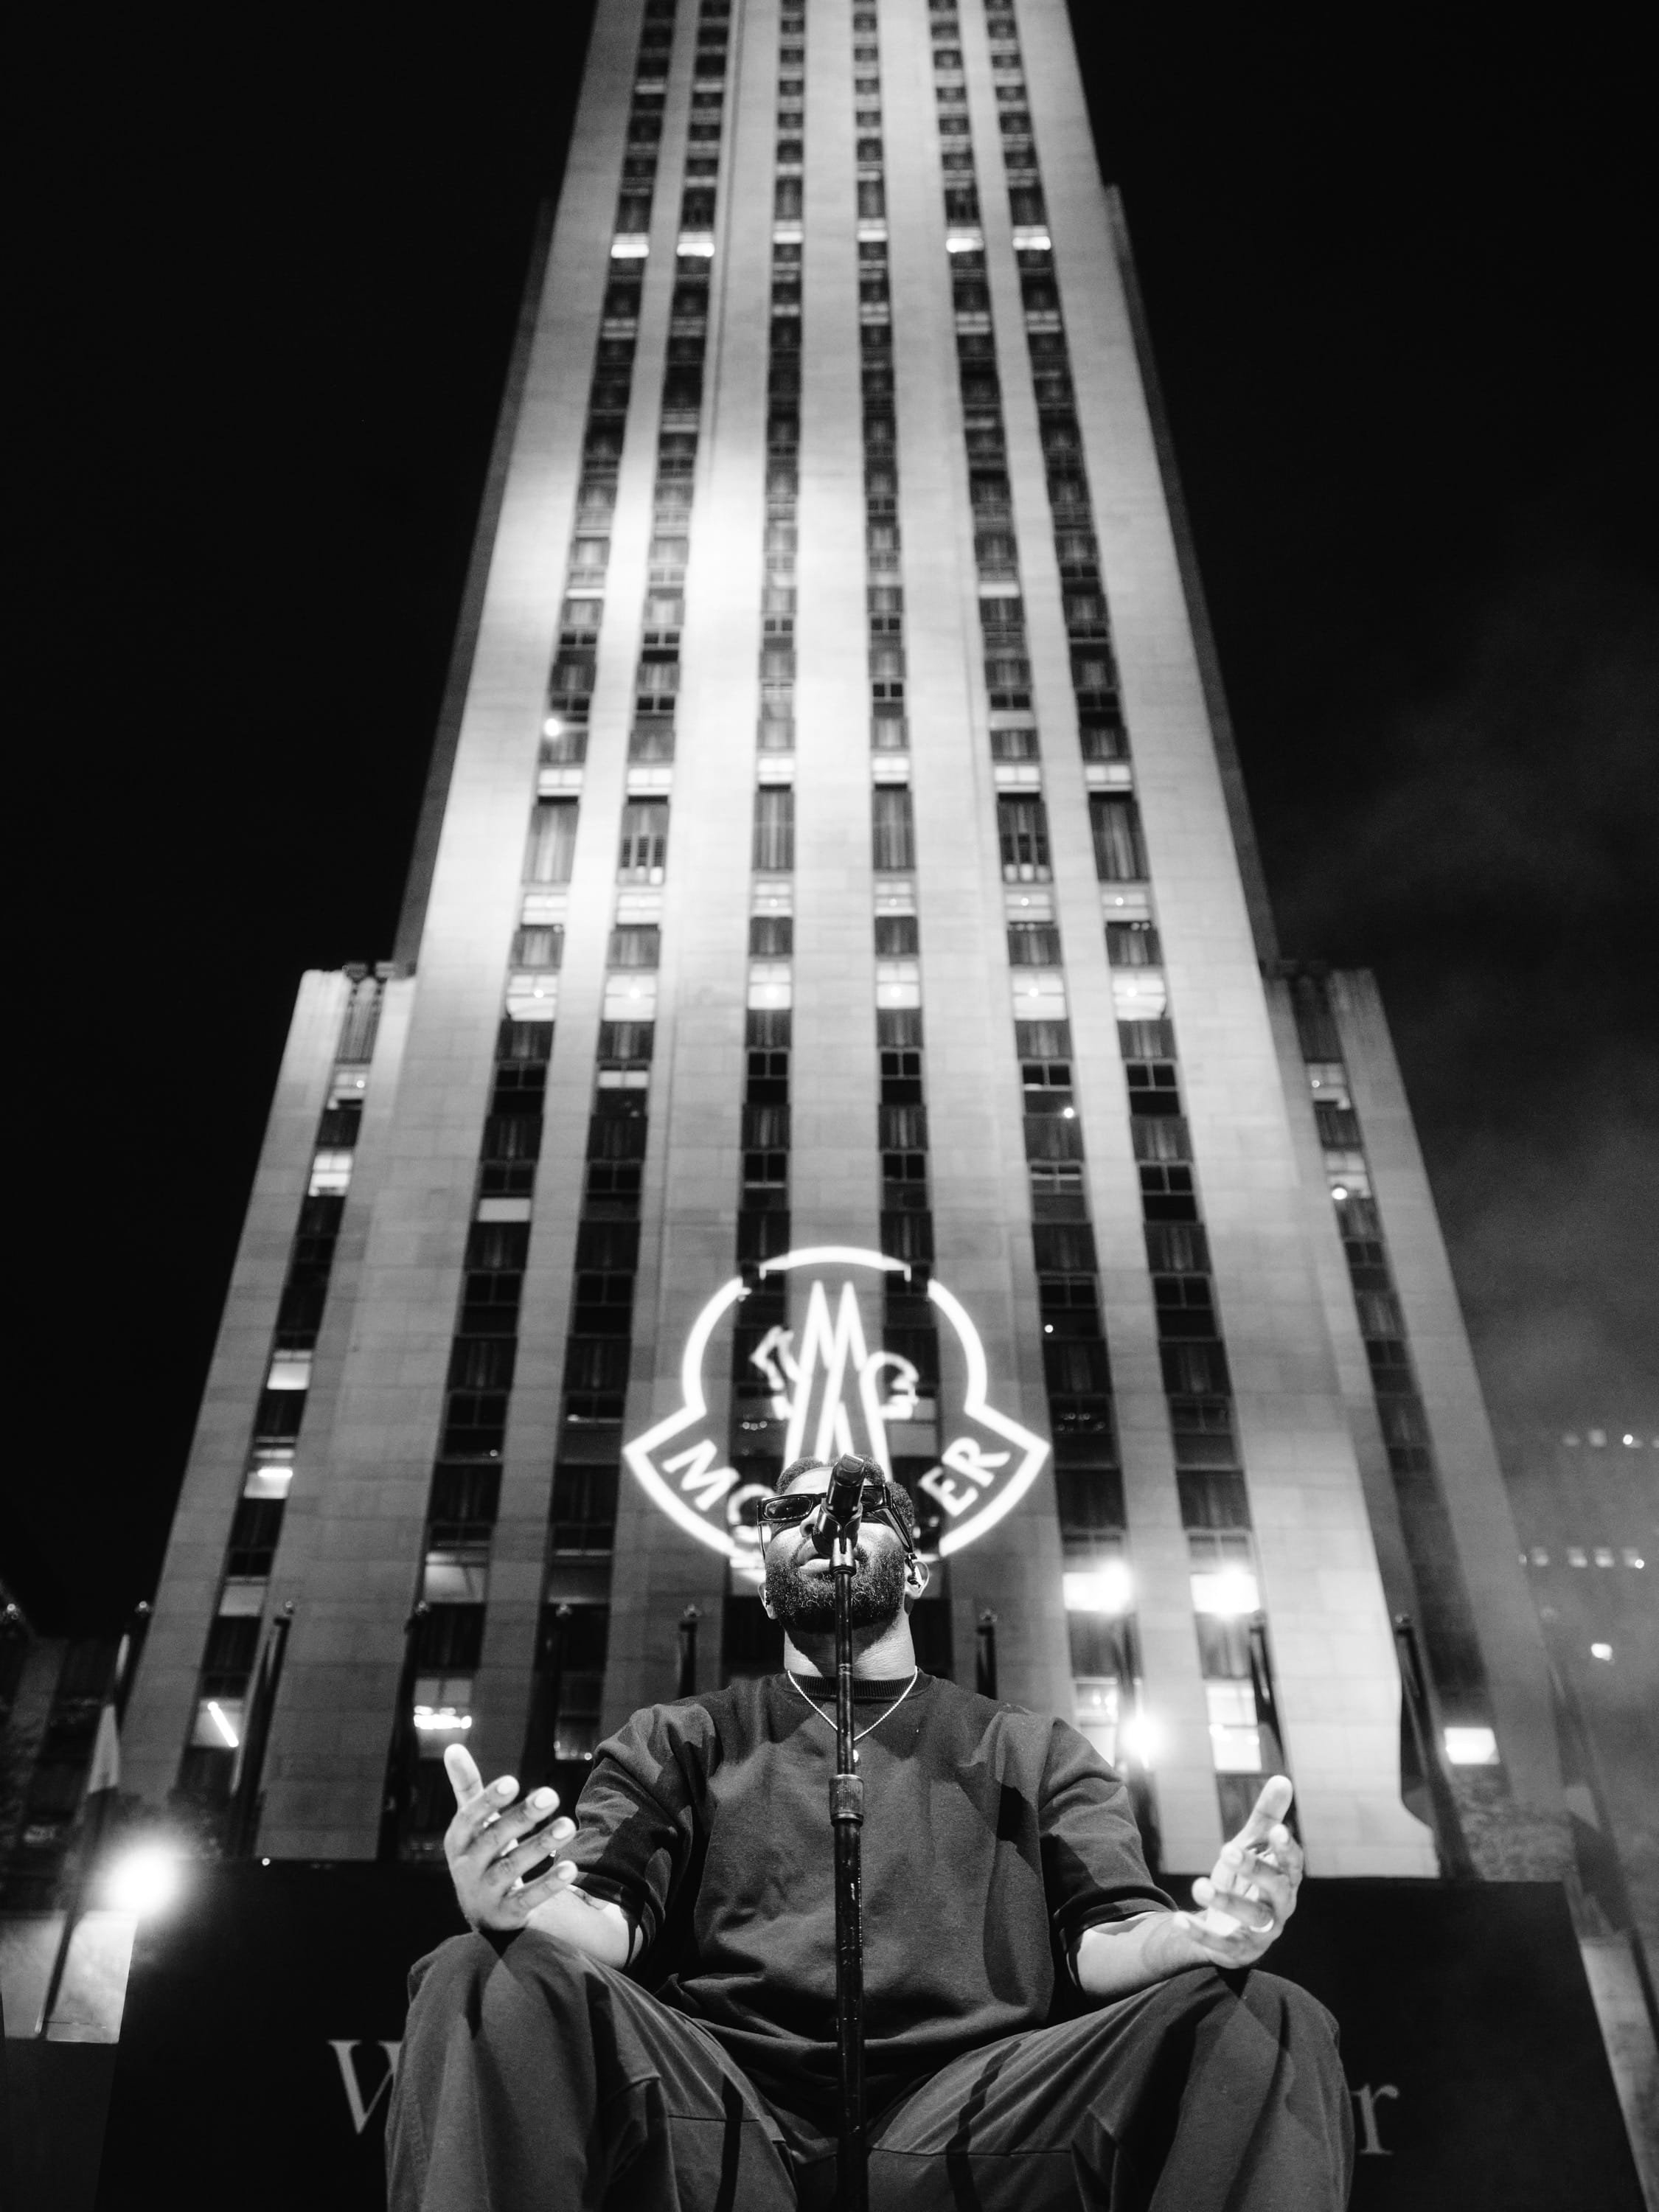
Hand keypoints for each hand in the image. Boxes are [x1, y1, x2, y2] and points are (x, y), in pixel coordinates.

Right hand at [442, 1743, 580, 1931]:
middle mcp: (466, 1867)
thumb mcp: (471, 1823)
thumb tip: (453, 1747)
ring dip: (540, 1845)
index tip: (513, 1781)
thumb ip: (466, 1786)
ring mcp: (484, 1893)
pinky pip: (528, 1899)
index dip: (489, 1800)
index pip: (469, 1818)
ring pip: (512, 1868)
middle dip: (522, 1817)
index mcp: (457, 1840)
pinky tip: (571, 1867)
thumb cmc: (481, 1852)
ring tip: (569, 1825)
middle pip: (494, 1840)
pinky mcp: (506, 1914)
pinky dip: (549, 1884)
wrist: (484, 1911)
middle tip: (551, 1794)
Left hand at [1171, 1775, 1302, 1968]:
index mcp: (1285, 1880)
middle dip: (1255, 1870)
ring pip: (1251, 1919)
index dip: (1286, 1849)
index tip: (1275, 1830)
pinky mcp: (1237, 1951)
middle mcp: (1279, 1908)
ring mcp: (1261, 1933)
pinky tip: (1180, 1918)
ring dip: (1226, 1902)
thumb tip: (1282, 1778)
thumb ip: (1265, 1817)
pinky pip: (1219, 1944)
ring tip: (1199, 1886)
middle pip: (1275, 1890)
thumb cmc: (1244, 1880)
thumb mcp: (1251, 1847)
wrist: (1225, 1927)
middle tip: (1227, 1849)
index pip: (1293, 1865)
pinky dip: (1199, 1932)